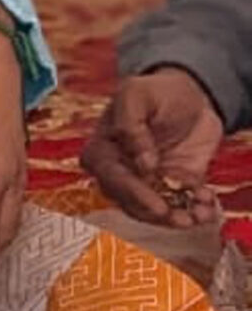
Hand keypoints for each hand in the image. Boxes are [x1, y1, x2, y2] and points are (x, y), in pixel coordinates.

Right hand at [81, 67, 224, 225]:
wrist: (190, 95)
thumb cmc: (156, 91)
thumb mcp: (135, 95)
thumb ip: (130, 125)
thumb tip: (142, 164)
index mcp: (101, 152)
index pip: (113, 179)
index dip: (134, 194)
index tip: (156, 203)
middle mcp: (120, 173)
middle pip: (132, 202)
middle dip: (158, 213)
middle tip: (182, 218)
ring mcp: (146, 182)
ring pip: (156, 209)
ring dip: (178, 217)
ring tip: (200, 216)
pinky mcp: (173, 186)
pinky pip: (182, 203)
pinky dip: (196, 209)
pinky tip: (208, 208)